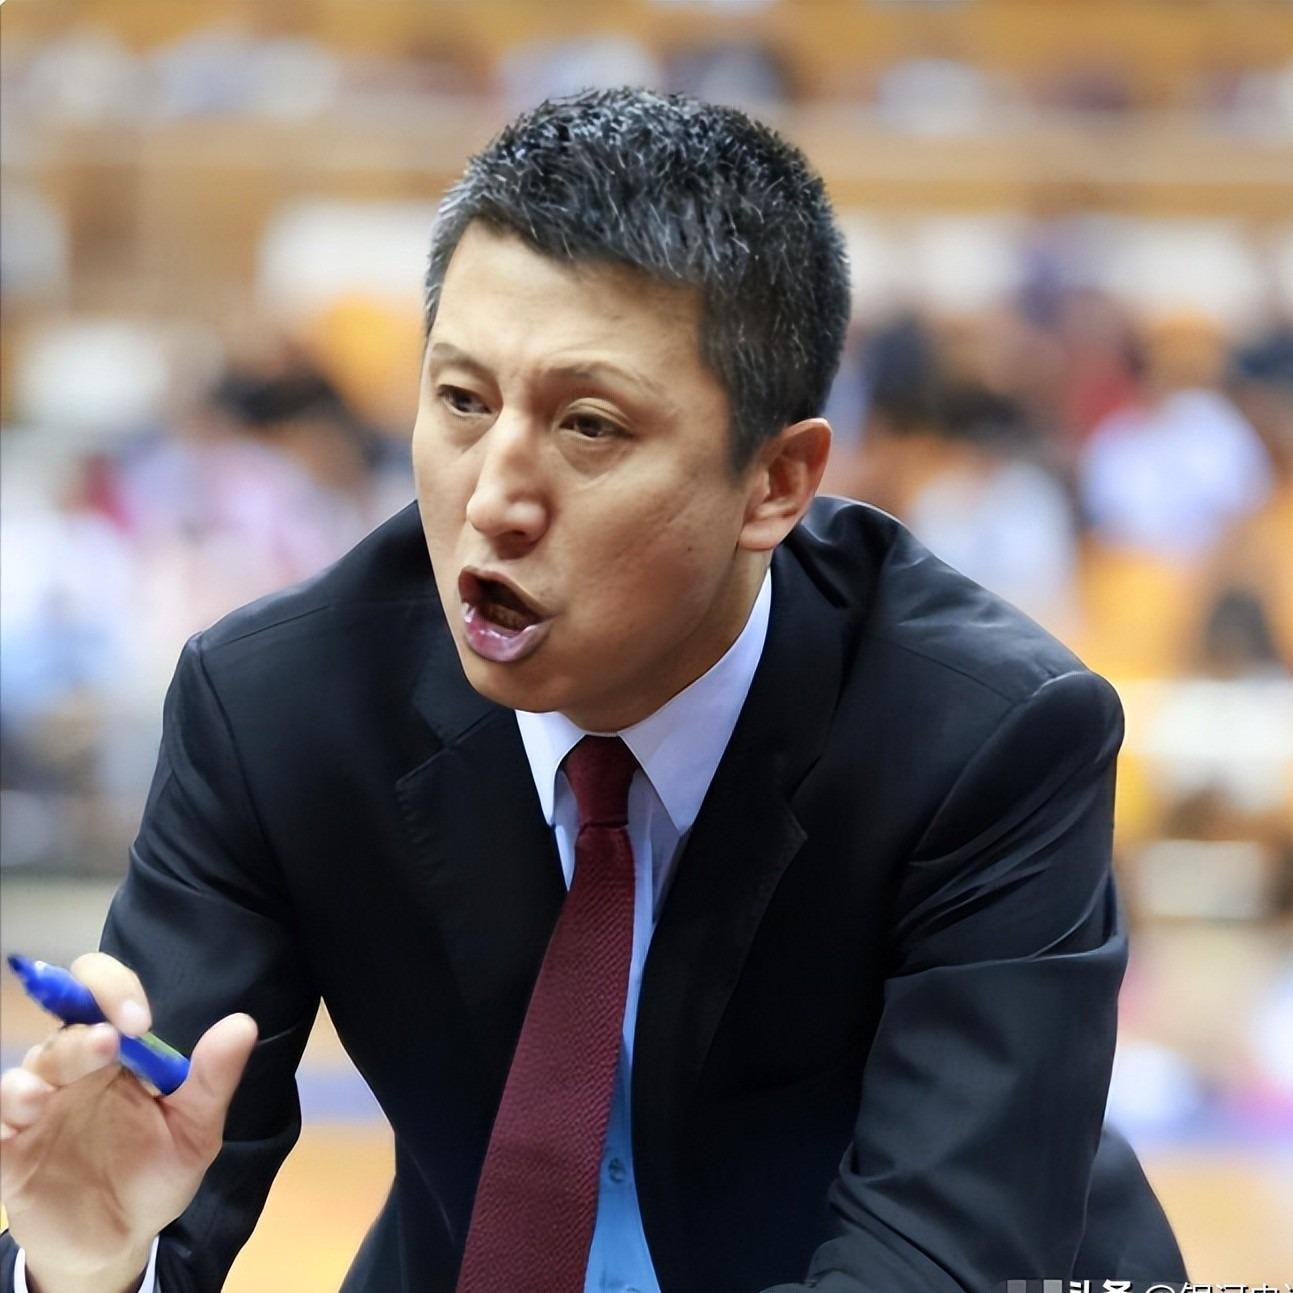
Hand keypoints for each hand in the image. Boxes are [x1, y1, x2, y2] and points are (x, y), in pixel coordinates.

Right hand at [0, 953, 256, 1292]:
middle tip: (108, 1041)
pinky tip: (27, 1109)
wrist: (118, 1240)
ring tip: (56, 1085)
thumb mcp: (195, 1129)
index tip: (139, 1019)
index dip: (114, 990)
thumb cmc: (156, 1172)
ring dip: (47, 1067)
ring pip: (32, 1067)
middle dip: (84, 1032)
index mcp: (121, 1054)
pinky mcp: (11, 1148)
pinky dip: (7, 1105)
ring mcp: (40, 1107)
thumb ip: (212, 1077)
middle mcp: (77, 1070)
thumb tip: (243, 1024)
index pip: (105, 995)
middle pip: (67, 1026)